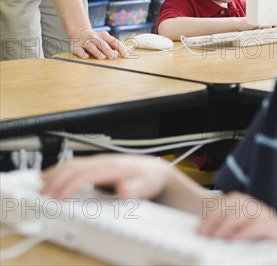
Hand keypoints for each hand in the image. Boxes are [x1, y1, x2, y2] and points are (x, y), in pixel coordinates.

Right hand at [41, 154, 171, 199]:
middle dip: (56, 179)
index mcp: (113, 166)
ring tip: (40, 186)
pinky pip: (74, 164)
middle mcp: (104, 161)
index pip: (86, 174)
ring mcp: (99, 161)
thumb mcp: (147, 186)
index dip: (70, 185)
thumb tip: (123, 190)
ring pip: (72, 163)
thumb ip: (135, 189)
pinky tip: (50, 176)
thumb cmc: (149, 178)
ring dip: (54, 174)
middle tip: (42, 195)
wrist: (155, 171)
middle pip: (74, 166)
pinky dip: (59, 170)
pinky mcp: (96, 165)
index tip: (58, 197)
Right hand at [69, 27, 127, 59]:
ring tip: (103, 57)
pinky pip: (80, 51)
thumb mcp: (105, 39)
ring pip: (92, 46)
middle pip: (102, 44)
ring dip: (97, 52)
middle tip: (114, 57)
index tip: (126, 55)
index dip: (120, 48)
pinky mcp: (76, 47)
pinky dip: (83, 54)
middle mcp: (94, 37)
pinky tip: (86, 57)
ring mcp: (85, 42)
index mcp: (104, 36)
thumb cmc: (96, 39)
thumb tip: (125, 53)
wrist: (79, 32)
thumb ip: (113, 45)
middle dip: (108, 50)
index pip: (114, 41)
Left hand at [198, 192, 276, 244]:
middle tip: (204, 233)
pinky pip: (261, 226)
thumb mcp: (244, 240)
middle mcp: (265, 211)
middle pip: (239, 201)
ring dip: (227, 224)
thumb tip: (208, 232)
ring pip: (248, 211)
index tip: (200, 226)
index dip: (215, 210)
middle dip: (217, 216)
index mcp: (256, 210)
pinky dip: (245, 232)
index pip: (234, 198)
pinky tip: (233, 240)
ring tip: (216, 238)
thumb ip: (231, 233)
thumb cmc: (266, 256)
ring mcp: (274, 220)